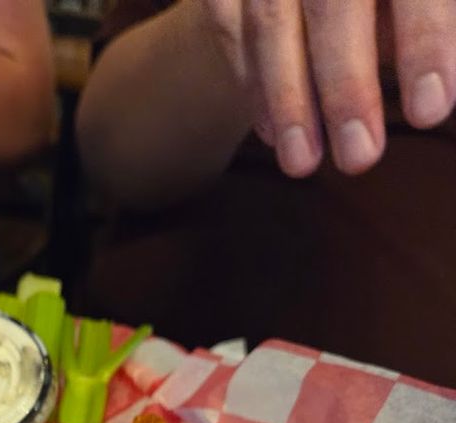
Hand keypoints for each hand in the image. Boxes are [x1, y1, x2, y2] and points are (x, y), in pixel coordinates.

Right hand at [202, 0, 455, 176]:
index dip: (425, 41)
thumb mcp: (428, 7)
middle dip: (346, 85)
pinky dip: (252, 85)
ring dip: (288, 101)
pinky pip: (230, 27)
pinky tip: (274, 135)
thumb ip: (436, 27)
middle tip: (360, 158)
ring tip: (303, 164)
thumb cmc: (394, 3)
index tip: (431, 112)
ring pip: (271, 20)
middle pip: (334, 1)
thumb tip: (438, 96)